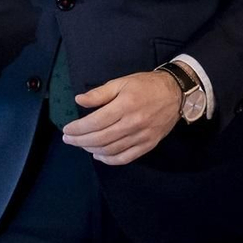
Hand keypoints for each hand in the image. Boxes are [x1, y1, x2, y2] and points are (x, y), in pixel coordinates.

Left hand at [61, 70, 181, 164]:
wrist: (176, 93)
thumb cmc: (145, 85)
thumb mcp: (120, 82)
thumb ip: (99, 93)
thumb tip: (78, 100)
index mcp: (124, 106)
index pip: (95, 122)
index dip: (78, 128)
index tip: (66, 130)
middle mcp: (133, 124)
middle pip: (101, 138)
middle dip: (80, 141)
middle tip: (68, 140)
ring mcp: (142, 136)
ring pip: (112, 150)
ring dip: (92, 150)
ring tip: (81, 145)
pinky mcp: (149, 144)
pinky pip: (127, 158)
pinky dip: (110, 160)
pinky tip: (99, 156)